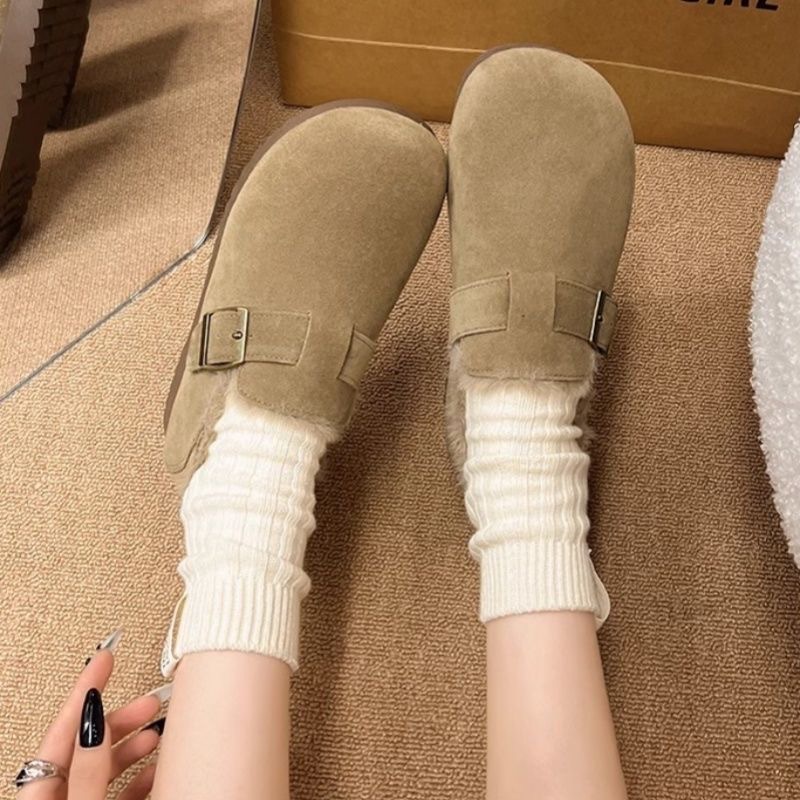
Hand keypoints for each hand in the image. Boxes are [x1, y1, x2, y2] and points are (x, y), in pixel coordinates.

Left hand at [17, 645, 163, 798]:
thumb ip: (88, 768)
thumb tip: (96, 722)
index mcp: (38, 792)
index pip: (64, 725)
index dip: (86, 686)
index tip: (104, 656)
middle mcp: (55, 795)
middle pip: (87, 742)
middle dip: (121, 718)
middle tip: (148, 702)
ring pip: (104, 764)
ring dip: (133, 745)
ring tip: (155, 732)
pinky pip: (116, 788)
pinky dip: (138, 775)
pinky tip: (154, 767)